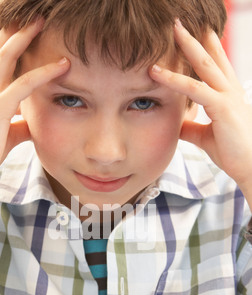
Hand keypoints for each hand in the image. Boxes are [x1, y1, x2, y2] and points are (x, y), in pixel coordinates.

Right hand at [0, 20, 69, 191]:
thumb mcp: (6, 134)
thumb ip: (20, 125)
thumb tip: (33, 123)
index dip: (10, 42)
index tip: (26, 30)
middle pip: (0, 49)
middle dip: (16, 30)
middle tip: (36, 16)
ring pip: (7, 57)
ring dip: (25, 37)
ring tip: (43, 21)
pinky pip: (23, 85)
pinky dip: (44, 73)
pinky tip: (62, 65)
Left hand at [149, 19, 251, 207]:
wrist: (250, 167)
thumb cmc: (233, 152)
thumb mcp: (206, 136)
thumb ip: (191, 126)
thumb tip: (177, 123)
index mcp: (228, 95)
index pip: (216, 64)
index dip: (206, 46)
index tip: (195, 32)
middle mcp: (230, 90)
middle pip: (209, 57)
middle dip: (194, 37)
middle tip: (179, 22)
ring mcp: (227, 96)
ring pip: (203, 65)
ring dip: (186, 45)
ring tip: (172, 29)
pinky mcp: (222, 108)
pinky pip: (194, 89)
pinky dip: (174, 79)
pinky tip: (157, 72)